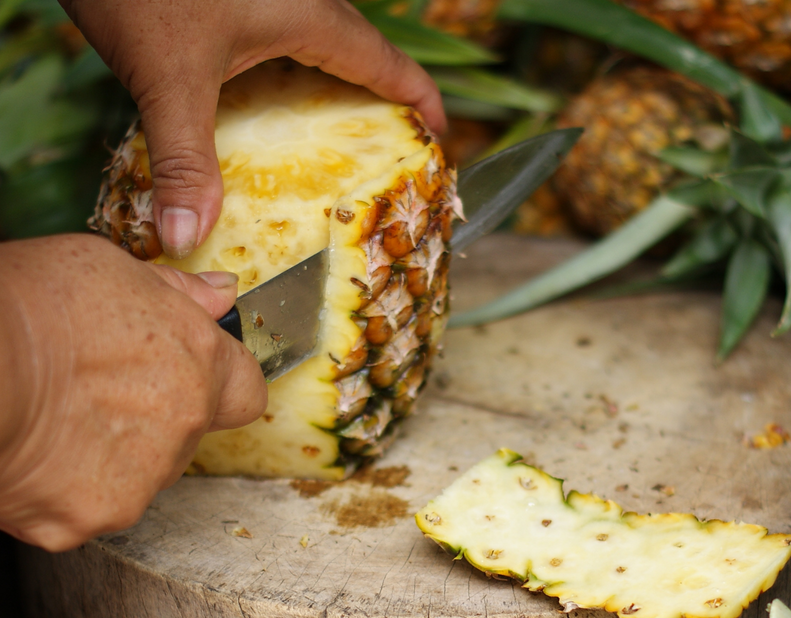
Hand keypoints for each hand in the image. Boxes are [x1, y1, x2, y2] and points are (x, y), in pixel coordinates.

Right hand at [0, 235, 267, 550]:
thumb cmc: (25, 309)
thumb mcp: (107, 269)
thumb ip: (177, 291)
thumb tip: (218, 294)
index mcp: (200, 361)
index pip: (245, 391)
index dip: (219, 385)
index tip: (192, 377)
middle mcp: (185, 425)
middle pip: (185, 435)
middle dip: (151, 419)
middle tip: (93, 392)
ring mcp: (142, 478)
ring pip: (138, 474)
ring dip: (109, 455)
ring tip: (56, 419)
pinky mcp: (93, 516)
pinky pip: (87, 507)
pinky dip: (64, 490)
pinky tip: (36, 453)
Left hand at [60, 0, 445, 259]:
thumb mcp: (165, 78)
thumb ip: (182, 162)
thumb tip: (186, 239)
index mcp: (309, 14)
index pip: (389, 65)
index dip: (422, 103)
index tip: (441, 142)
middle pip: (364, 52)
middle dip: (385, 101)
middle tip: (392, 152)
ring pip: (325, 40)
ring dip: (340, 85)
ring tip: (344, 136)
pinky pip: (289, 34)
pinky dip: (297, 72)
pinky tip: (274, 104)